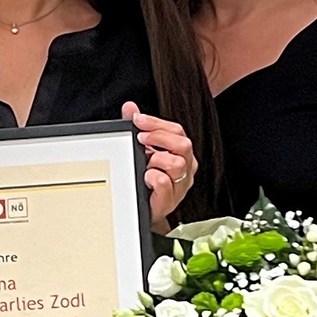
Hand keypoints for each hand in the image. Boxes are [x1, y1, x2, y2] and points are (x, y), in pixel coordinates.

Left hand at [124, 102, 196, 225]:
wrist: (144, 208)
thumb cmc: (147, 180)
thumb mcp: (142, 150)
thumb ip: (138, 128)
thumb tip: (130, 107)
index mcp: (182, 153)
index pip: (177, 131)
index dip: (157, 123)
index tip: (138, 120)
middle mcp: (186, 168)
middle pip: (183, 144)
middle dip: (158, 137)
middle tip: (140, 138)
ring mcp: (180, 185)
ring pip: (177, 164)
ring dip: (156, 159)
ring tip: (144, 164)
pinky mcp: (169, 200)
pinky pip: (164, 183)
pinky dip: (152, 177)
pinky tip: (145, 177)